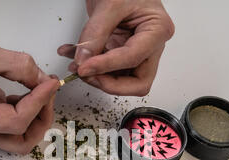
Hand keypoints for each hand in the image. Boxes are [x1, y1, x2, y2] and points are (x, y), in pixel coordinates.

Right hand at [0, 24, 58, 153]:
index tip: (50, 83)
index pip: (17, 122)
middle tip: (48, 93)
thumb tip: (43, 80)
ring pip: (18, 135)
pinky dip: (25, 109)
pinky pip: (11, 122)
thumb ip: (19, 66)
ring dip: (35, 116)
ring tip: (40, 89)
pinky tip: (26, 90)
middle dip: (41, 119)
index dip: (39, 102)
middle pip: (21, 141)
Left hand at [57, 0, 173, 95]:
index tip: (85, 68)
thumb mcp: (109, 4)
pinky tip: (72, 56)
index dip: (106, 67)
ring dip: (97, 77)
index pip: (133, 59)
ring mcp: (137, 50)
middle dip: (110, 83)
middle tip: (88, 74)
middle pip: (137, 82)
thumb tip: (83, 60)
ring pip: (122, 80)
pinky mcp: (121, 50)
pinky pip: (106, 68)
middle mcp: (151, 45)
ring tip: (76, 65)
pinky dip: (88, 64)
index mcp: (157, 30)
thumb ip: (95, 34)